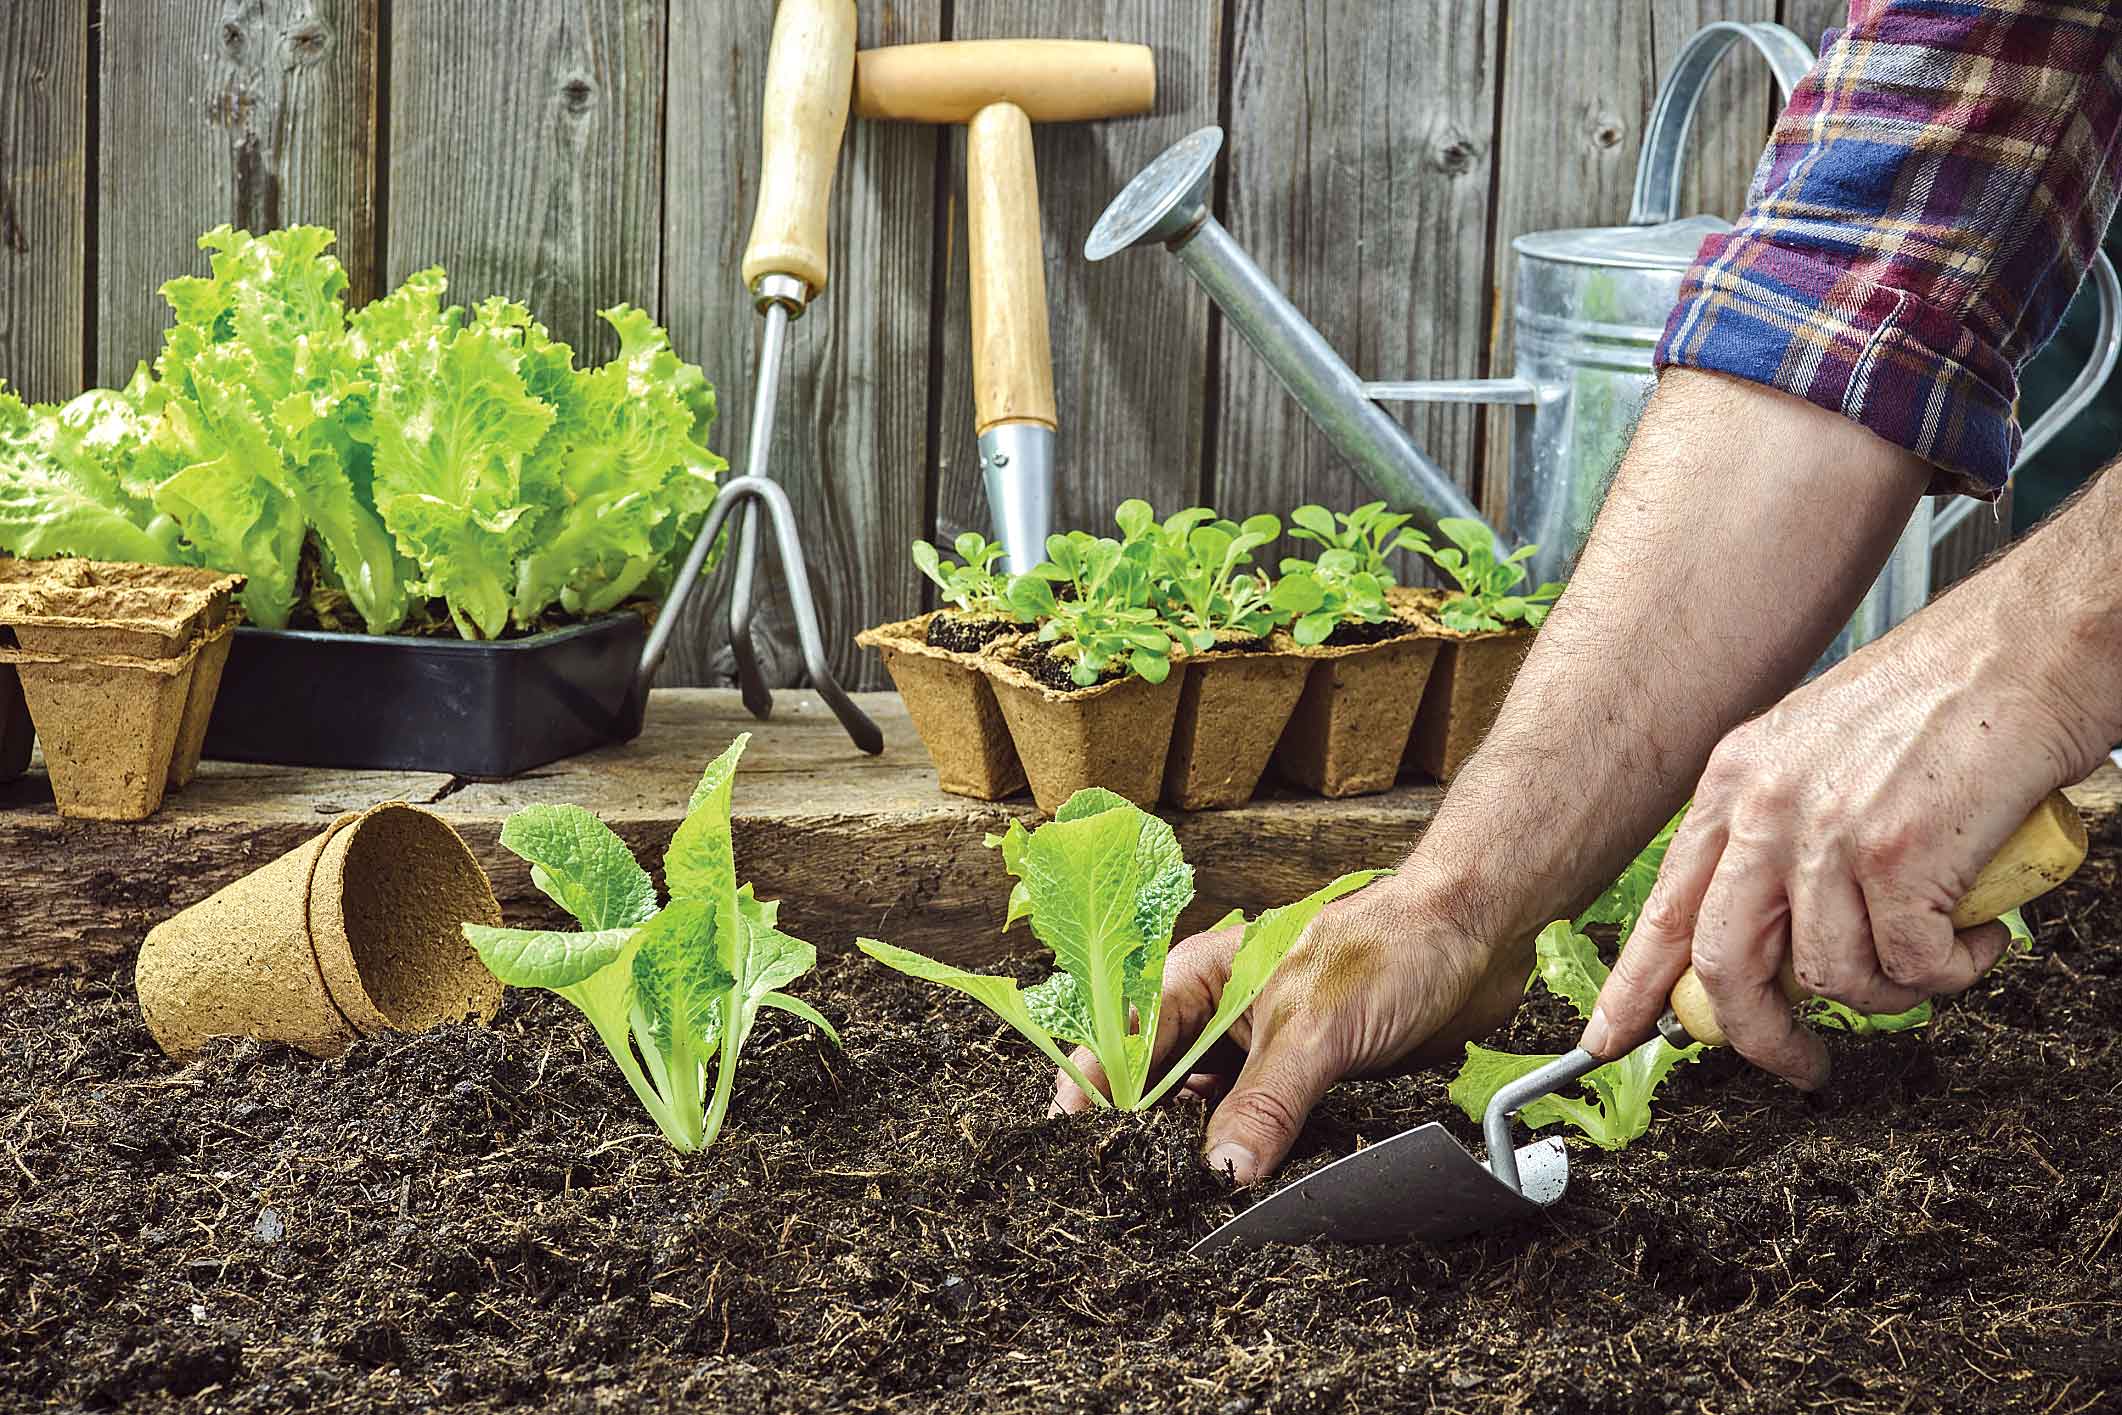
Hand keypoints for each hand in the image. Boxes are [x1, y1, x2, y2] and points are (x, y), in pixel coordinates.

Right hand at [1051, 873, 1528, 1184]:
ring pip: (1212, 1113)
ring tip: (1186, 1202)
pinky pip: (1265, 1129)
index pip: (1125, 1041)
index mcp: (1201, 980)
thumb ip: (1265, 1102)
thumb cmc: (1390, 947)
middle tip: (1136, 1191)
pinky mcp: (1307, 1080)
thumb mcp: (1315, 1028)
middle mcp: (1222, 1016)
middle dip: (1147, 1135)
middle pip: (1161, 1086)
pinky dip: (1255, 1159)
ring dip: (1204, 1153)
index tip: (1076, 1144)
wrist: (1475, 937)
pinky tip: (1250, 1191)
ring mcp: (1264, 1050)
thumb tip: (1220, 1172)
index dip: (1095, 1091)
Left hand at [1582, 620, 2094, 1085]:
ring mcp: (1826, 833)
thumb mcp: (1818, 753)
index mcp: (1734, 782)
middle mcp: (1764, 808)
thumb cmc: (1945, 699)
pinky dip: (1951, 971)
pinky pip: (1910, 968)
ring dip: (1892, 993)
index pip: (1665, 907)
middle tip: (1799, 1064)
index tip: (1609, 1038)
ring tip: (1935, 955)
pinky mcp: (1897, 857)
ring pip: (1830, 979)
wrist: (2029, 647)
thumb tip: (1776, 934)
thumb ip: (1782, 833)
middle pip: (1723, 965)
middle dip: (1759, 1036)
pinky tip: (1975, 933)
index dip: (1634, 986)